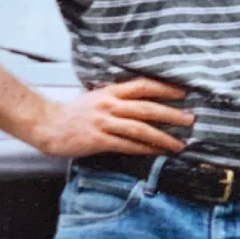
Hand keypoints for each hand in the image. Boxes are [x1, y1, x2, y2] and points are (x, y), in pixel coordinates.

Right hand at [30, 77, 194, 159]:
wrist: (48, 125)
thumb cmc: (75, 112)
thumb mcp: (98, 97)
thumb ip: (119, 98)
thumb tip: (145, 100)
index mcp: (111, 91)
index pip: (143, 85)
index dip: (165, 88)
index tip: (184, 92)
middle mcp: (109, 104)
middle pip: (146, 107)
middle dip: (171, 113)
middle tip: (191, 119)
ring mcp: (104, 122)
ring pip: (140, 128)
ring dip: (163, 136)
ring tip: (180, 143)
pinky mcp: (98, 140)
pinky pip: (127, 145)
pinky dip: (144, 149)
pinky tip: (157, 153)